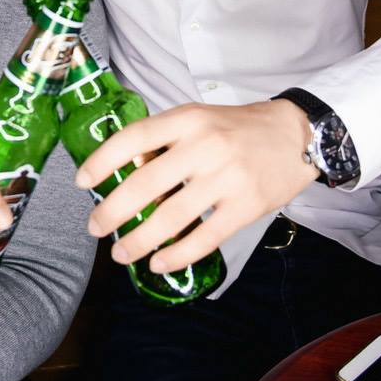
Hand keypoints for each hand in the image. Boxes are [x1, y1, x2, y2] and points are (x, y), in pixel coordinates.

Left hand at [74, 98, 318, 272]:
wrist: (297, 135)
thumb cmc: (238, 128)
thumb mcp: (198, 118)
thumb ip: (165, 140)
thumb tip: (125, 172)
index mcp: (188, 119)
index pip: (134, 138)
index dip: (103, 161)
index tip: (83, 182)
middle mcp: (205, 146)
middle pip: (145, 184)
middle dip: (113, 211)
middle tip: (95, 227)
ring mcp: (226, 178)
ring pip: (171, 217)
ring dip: (139, 240)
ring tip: (121, 253)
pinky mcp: (246, 206)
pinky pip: (204, 238)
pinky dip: (177, 255)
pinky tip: (158, 262)